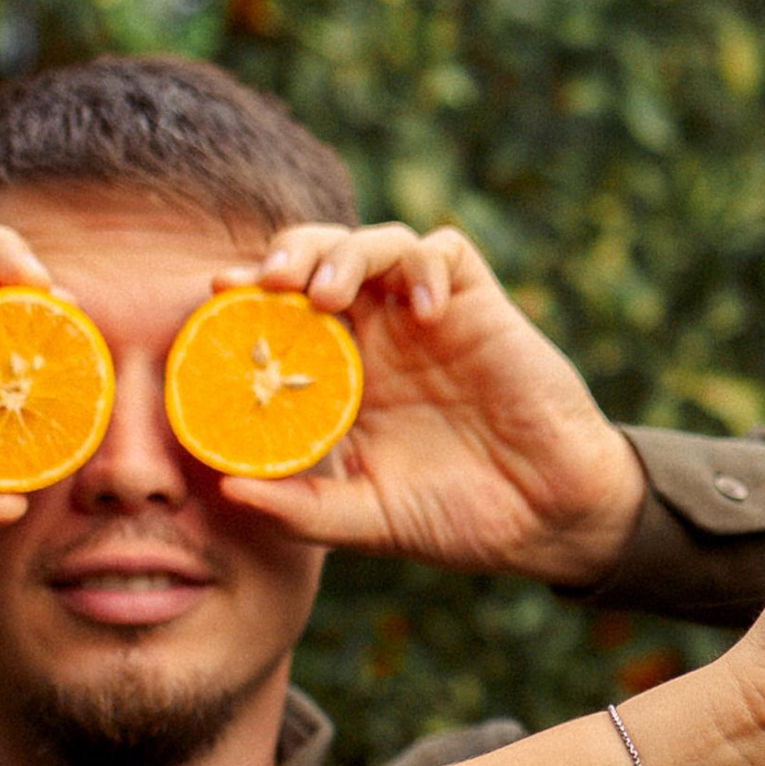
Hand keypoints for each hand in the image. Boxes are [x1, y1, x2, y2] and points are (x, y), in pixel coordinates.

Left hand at [204, 220, 645, 583]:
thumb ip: (302, 508)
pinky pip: (445, 251)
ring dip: (344, 253)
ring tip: (331, 295)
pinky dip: (425, 265)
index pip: (279, 316)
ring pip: (374, 244)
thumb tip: (227, 489)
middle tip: (264, 282)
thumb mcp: (369, 521)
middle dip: (286, 255)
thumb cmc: (460, 521)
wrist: (550, 519)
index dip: (244, 299)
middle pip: (318, 259)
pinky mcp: (480, 306)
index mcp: (342, 378)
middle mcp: (379, 338)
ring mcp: (428, 318)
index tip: (215, 297)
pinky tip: (424, 308)